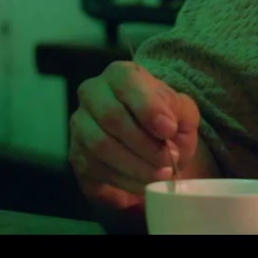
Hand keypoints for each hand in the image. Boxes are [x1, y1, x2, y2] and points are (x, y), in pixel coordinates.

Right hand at [68, 61, 201, 211]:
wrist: (148, 146)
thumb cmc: (164, 121)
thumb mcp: (181, 110)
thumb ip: (177, 110)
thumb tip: (166, 126)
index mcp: (120, 75)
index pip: (127, 83)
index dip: (148, 108)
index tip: (170, 130)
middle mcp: (93, 93)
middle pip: (111, 116)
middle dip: (144, 144)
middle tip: (169, 159)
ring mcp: (80, 124)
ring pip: (101, 145)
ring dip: (136, 165)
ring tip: (161, 173)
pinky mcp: (77, 153)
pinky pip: (96, 168)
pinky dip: (125, 180)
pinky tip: (144, 182)